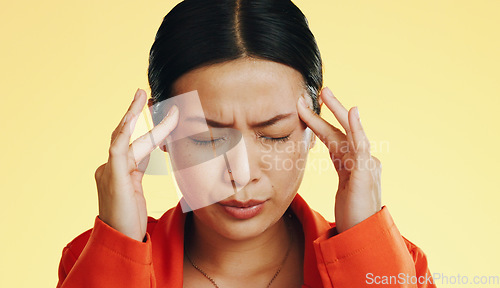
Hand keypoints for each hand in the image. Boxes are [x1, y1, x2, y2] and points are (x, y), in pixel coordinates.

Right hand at [94, 89, 178, 240]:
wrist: (121, 241)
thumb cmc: (130, 220)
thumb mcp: (137, 192)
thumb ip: (139, 173)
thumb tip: (151, 157)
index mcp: (119, 171)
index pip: (136, 144)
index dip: (150, 129)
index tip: (166, 114)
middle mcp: (110, 167)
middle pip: (128, 136)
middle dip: (137, 113)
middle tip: (145, 92)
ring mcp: (108, 170)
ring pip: (122, 136)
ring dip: (133, 115)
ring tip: (141, 95)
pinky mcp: (111, 175)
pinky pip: (117, 147)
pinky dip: (125, 130)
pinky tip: (132, 115)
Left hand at [297, 87, 381, 233]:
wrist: (363, 234)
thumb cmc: (353, 213)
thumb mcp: (344, 186)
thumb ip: (342, 169)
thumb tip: (336, 154)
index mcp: (352, 162)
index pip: (334, 137)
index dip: (320, 123)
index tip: (304, 109)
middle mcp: (361, 159)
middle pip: (344, 129)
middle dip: (332, 109)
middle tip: (320, 90)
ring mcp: (366, 164)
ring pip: (350, 132)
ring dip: (338, 111)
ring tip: (326, 93)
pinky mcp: (366, 173)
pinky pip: (360, 146)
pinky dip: (357, 128)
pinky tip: (353, 112)